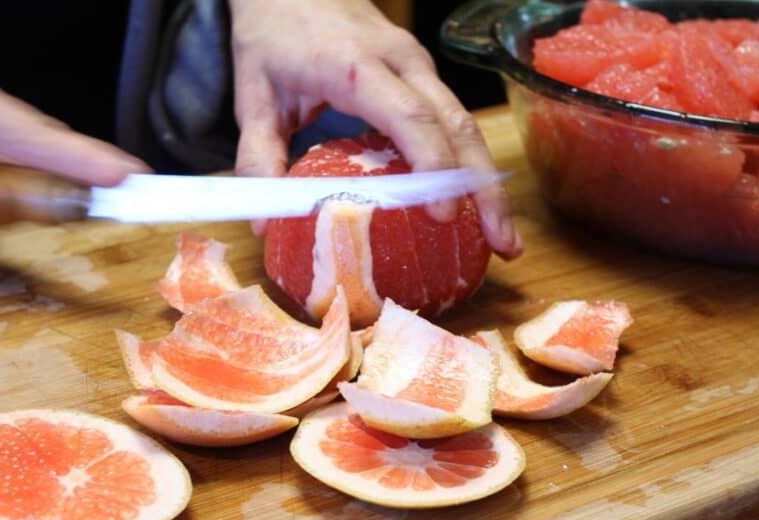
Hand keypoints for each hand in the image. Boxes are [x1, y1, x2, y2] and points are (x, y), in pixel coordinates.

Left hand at [228, 0, 522, 258]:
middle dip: (483, 188)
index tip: (443, 215)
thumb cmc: (273, 36)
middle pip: (456, 124)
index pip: (409, 114)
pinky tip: (477, 207)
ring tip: (504, 238)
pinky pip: (455, 121)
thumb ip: (258, 158)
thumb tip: (263, 224)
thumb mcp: (253, 96)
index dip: (432, 164)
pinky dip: (470, 166)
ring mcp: (418, 66)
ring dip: (488, 183)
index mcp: (354, 64)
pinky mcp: (424, 76)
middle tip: (502, 243)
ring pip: (467, 124)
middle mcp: (400, 61)